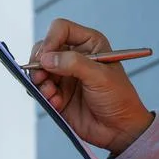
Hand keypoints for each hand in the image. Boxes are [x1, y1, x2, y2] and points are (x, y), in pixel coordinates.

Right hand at [30, 19, 152, 154]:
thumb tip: (46, 58)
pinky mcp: (58, 93)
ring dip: (40, 81)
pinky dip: (43, 95)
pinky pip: (39, 89)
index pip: (61, 29)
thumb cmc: (118, 98)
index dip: (51, 40)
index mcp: (89, 44)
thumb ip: (73, 64)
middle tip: (42, 77)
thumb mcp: (100, 76)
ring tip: (51, 94)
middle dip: (39, 62)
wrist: (120, 129)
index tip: (46, 57)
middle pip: (45, 48)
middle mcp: (74, 56)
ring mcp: (64, 75)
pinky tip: (56, 103)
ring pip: (38, 68)